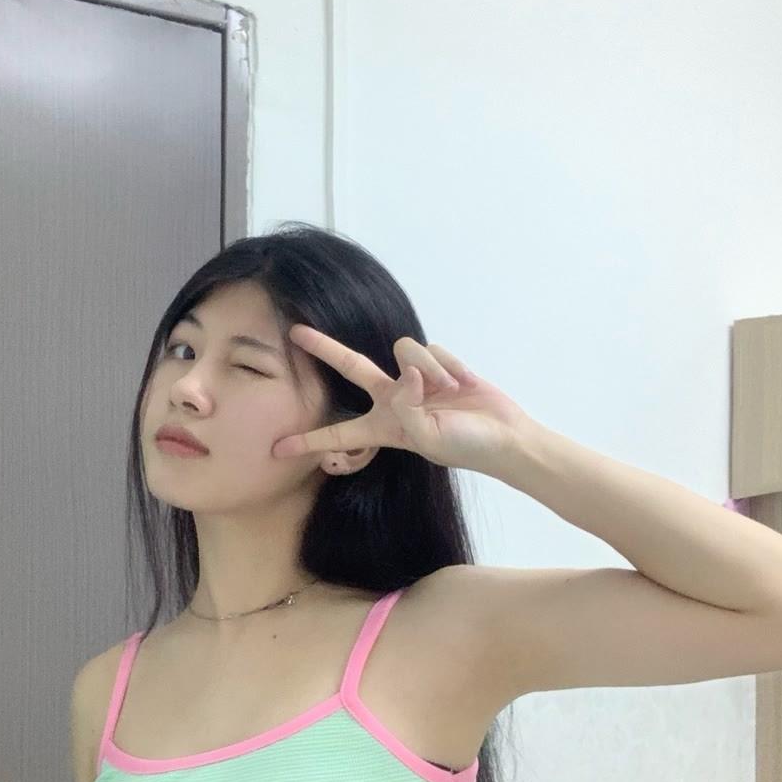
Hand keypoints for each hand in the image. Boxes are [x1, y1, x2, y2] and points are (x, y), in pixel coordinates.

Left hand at [271, 324, 536, 472]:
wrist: (504, 437)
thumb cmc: (465, 446)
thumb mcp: (429, 439)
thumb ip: (409, 410)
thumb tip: (405, 377)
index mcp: (384, 427)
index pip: (338, 434)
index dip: (309, 441)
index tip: (277, 449)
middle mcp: (393, 399)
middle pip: (351, 366)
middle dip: (324, 348)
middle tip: (295, 331)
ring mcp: (415, 378)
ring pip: (406, 350)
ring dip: (430, 368)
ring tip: (451, 391)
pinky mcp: (437, 363)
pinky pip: (434, 349)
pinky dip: (450, 366)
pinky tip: (464, 383)